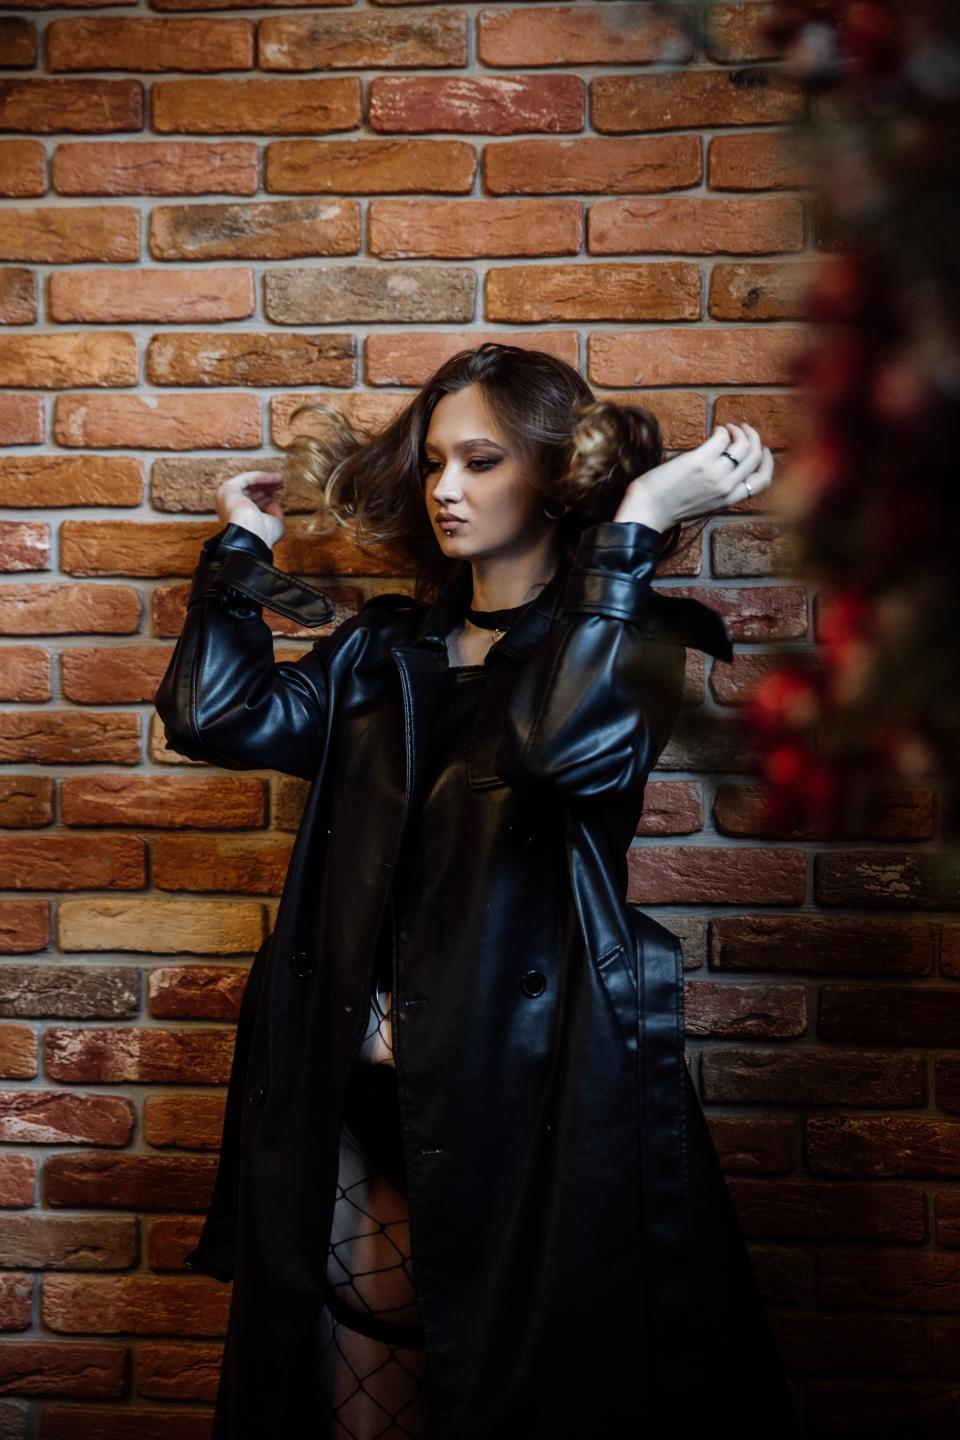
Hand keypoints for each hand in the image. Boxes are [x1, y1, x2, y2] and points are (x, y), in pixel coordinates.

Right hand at [215, 471, 286, 549]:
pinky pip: (246, 478)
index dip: (266, 497)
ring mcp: (227, 499)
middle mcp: (230, 510)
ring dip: (266, 480)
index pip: (252, 505)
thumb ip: (275, 512)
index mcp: (238, 521)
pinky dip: (261, 477)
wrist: (252, 536)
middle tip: (281, 482)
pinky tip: (275, 478)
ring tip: (280, 478)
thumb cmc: (263, 535)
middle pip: (250, 493)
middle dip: (266, 486)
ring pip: (248, 484)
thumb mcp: (275, 524)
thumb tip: (273, 501)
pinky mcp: (228, 489)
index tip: (278, 491)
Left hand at [613, 423, 773, 531]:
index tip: (763, 449)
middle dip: (753, 437)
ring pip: (742, 445)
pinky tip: (715, 430)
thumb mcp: (705, 504)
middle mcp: (727, 487)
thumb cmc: (670, 506)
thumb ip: (720, 490)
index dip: (768, 461)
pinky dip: (722, 430)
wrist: (648, 511)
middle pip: (756, 456)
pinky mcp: (700, 461)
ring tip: (727, 428)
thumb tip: (727, 466)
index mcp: (730, 499)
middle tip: (742, 429)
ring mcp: (715, 474)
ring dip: (738, 430)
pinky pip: (722, 437)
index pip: (764, 480)